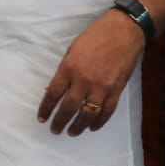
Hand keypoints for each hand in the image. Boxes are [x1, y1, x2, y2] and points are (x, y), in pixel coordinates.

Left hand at [38, 10, 144, 136]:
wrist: (123, 32)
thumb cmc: (94, 37)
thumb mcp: (72, 51)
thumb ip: (64, 71)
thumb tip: (55, 90)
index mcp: (69, 68)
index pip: (53, 94)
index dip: (46, 108)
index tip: (41, 118)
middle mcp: (84, 81)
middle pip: (68, 108)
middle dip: (60, 121)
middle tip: (55, 130)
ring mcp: (101, 88)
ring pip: (88, 114)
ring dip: (78, 126)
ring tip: (71, 132)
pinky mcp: (116, 91)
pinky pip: (106, 112)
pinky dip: (99, 122)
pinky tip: (92, 127)